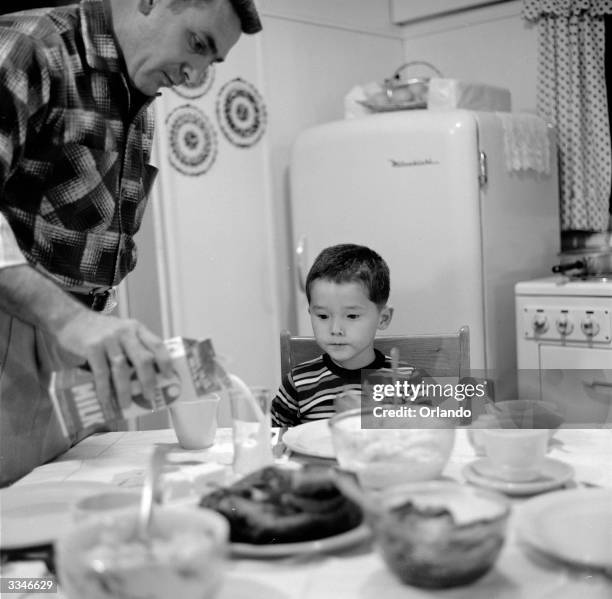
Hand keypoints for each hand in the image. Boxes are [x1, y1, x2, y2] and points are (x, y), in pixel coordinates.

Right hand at [54, 310, 173, 408]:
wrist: (71, 319)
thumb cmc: (101, 331)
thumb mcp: (123, 332)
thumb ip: (135, 347)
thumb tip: (149, 377)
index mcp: (137, 329)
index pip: (157, 345)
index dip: (165, 362)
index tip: (169, 377)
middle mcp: (126, 332)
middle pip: (143, 359)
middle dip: (148, 381)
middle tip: (149, 397)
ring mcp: (108, 339)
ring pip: (122, 368)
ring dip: (126, 389)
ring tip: (127, 404)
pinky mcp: (92, 347)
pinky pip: (101, 371)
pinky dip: (104, 388)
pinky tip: (106, 399)